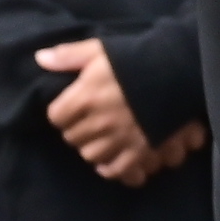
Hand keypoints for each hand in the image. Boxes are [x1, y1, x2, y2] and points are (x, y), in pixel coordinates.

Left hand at [37, 39, 158, 181]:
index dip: (62, 112)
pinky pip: (117, 169)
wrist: (180, 72)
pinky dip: (112, 167)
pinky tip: (113, 159)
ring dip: (93, 147)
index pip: (56, 116)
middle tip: (89, 122)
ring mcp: (119, 139)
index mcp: (85, 97)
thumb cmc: (138, 59)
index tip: (71, 107)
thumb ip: (70, 56)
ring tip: (102, 138)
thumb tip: (40, 58)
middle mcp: (98, 122)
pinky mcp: (140, 151)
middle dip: (77, 130)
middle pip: (73, 138)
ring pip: (91, 155)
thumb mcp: (101, 50)